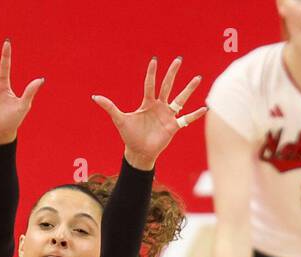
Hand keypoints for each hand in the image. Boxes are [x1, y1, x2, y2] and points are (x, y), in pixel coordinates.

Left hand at [92, 57, 206, 170]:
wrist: (139, 152)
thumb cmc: (129, 136)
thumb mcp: (119, 120)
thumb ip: (110, 107)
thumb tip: (95, 97)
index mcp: (147, 103)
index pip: (150, 84)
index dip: (152, 73)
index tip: (154, 60)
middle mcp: (159, 106)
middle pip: (167, 86)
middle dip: (172, 73)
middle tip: (178, 59)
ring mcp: (168, 115)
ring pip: (180, 99)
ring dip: (188, 89)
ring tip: (197, 78)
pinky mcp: (174, 126)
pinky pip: (187, 119)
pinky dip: (196, 115)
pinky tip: (205, 108)